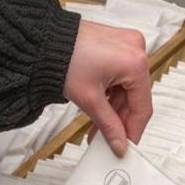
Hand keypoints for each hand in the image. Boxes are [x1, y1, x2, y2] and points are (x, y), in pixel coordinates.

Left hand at [62, 20, 152, 157]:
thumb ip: (109, 126)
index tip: (126, 145)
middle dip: (120, 120)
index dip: (133, 131)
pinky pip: (121, 75)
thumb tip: (119, 144)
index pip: (143, 107)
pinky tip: (100, 106)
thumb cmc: (62, 57)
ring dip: (114, 108)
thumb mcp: (89, 99)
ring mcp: (127, 45)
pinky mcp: (117, 44)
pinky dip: (111, 91)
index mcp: (135, 62)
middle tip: (108, 139)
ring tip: (98, 125)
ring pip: (127, 88)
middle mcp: (136, 50)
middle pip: (135, 97)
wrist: (42, 38)